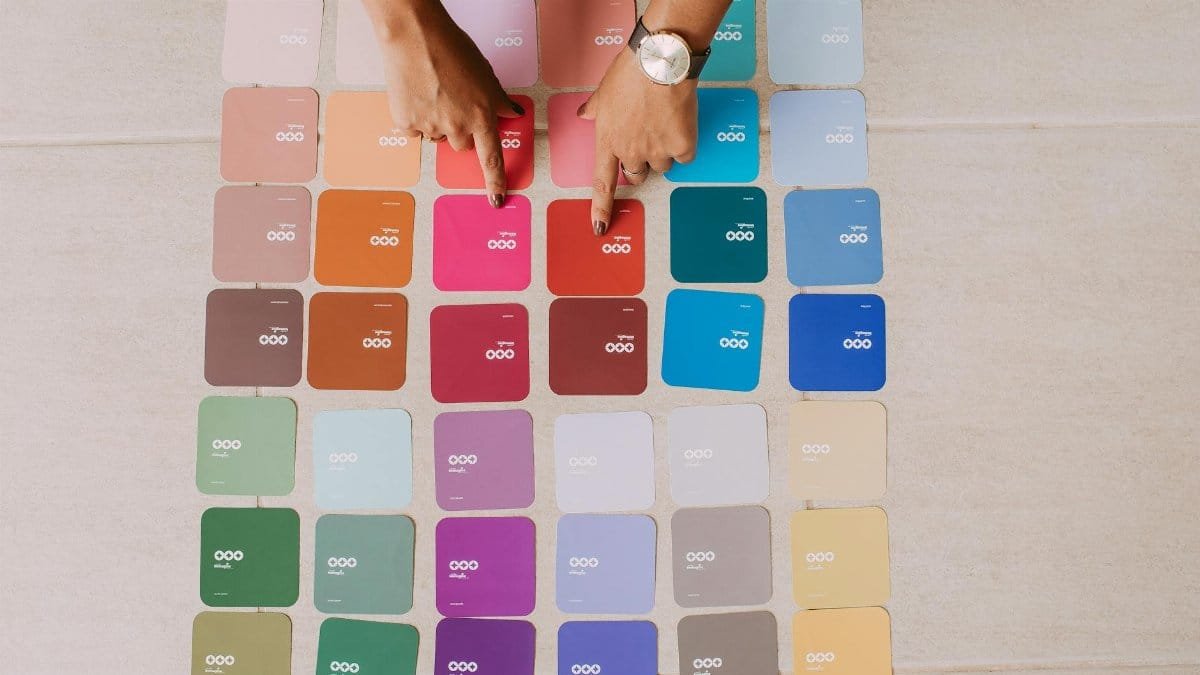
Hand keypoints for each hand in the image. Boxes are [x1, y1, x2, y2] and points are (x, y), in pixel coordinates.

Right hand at [371, 2, 522, 206]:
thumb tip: (511, 114)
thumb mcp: (485, 74)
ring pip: (436, 137)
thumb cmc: (452, 48)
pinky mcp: (407, 123)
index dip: (495, 181)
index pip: (492, 158)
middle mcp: (457, 127)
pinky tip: (416, 94)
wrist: (415, 37)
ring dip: (437, 123)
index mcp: (481, 116)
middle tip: (453, 102)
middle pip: (461, 144)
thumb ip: (498, 100)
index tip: (497, 199)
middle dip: (459, 130)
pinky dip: (414, 117)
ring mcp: (431, 127)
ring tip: (432, 92)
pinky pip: (414, 130)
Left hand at [580, 46, 697, 233]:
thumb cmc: (630, 72)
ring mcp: (657, 151)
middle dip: (641, 162)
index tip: (599, 227)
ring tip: (663, 121)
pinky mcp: (681, 146)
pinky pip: (684, 155)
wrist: (661, 61)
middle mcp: (631, 152)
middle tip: (646, 137)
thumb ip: (593, 109)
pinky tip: (679, 121)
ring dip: (663, 151)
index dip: (601, 208)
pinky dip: (683, 143)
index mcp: (608, 141)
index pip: (602, 183)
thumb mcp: (603, 91)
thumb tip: (583, 114)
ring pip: (662, 165)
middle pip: (637, 174)